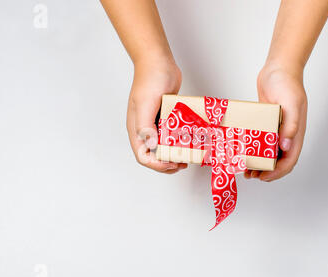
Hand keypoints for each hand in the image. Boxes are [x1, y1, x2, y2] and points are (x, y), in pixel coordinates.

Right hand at [127, 58, 186, 172]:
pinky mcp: (166, 116)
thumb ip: (145, 126)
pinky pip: (172, 133)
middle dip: (168, 162)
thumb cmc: (149, 80)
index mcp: (137, 129)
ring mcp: (156, 122)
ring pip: (164, 145)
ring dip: (175, 152)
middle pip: (154, 155)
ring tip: (188, 155)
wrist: (158, 61)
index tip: (172, 163)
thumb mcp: (146, 104)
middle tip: (183, 162)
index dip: (157, 165)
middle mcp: (145, 128)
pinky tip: (190, 140)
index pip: (143, 156)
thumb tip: (150, 145)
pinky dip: (180, 139)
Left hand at [245, 63, 306, 180]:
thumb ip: (291, 125)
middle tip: (251, 175)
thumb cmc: (287, 83)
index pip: (290, 160)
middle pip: (279, 160)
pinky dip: (254, 148)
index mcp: (296, 133)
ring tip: (246, 168)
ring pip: (269, 153)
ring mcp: (277, 129)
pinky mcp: (267, 123)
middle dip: (267, 171)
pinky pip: (261, 141)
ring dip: (260, 163)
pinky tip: (244, 151)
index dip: (278, 172)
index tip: (264, 177)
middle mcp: (287, 134)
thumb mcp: (291, 103)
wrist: (279, 68)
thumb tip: (286, 145)